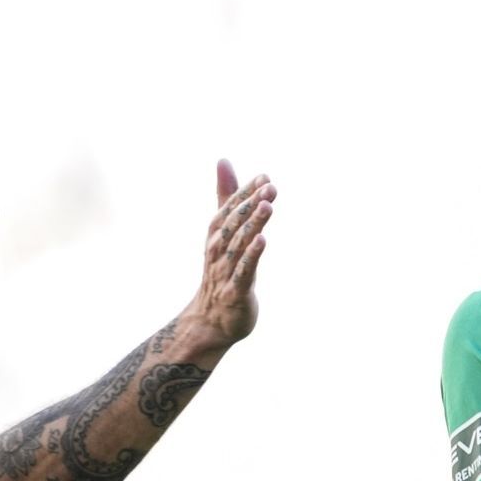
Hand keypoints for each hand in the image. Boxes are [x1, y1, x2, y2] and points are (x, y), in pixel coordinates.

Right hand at [181, 159, 274, 347]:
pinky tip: (262, 240)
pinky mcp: (235, 291)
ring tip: (267, 205)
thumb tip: (223, 160)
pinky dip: (252, 255)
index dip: (246, 192)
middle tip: (269, 186)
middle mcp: (218, 250)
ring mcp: (225, 271)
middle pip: (235, 223)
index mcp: (216, 235)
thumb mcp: (223, 230)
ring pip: (239, 244)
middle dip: (251, 204)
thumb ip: (226, 196)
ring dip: (253, 224)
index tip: (264, 176)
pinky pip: (244, 270)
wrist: (211, 320)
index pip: (230, 209)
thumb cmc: (221, 271)